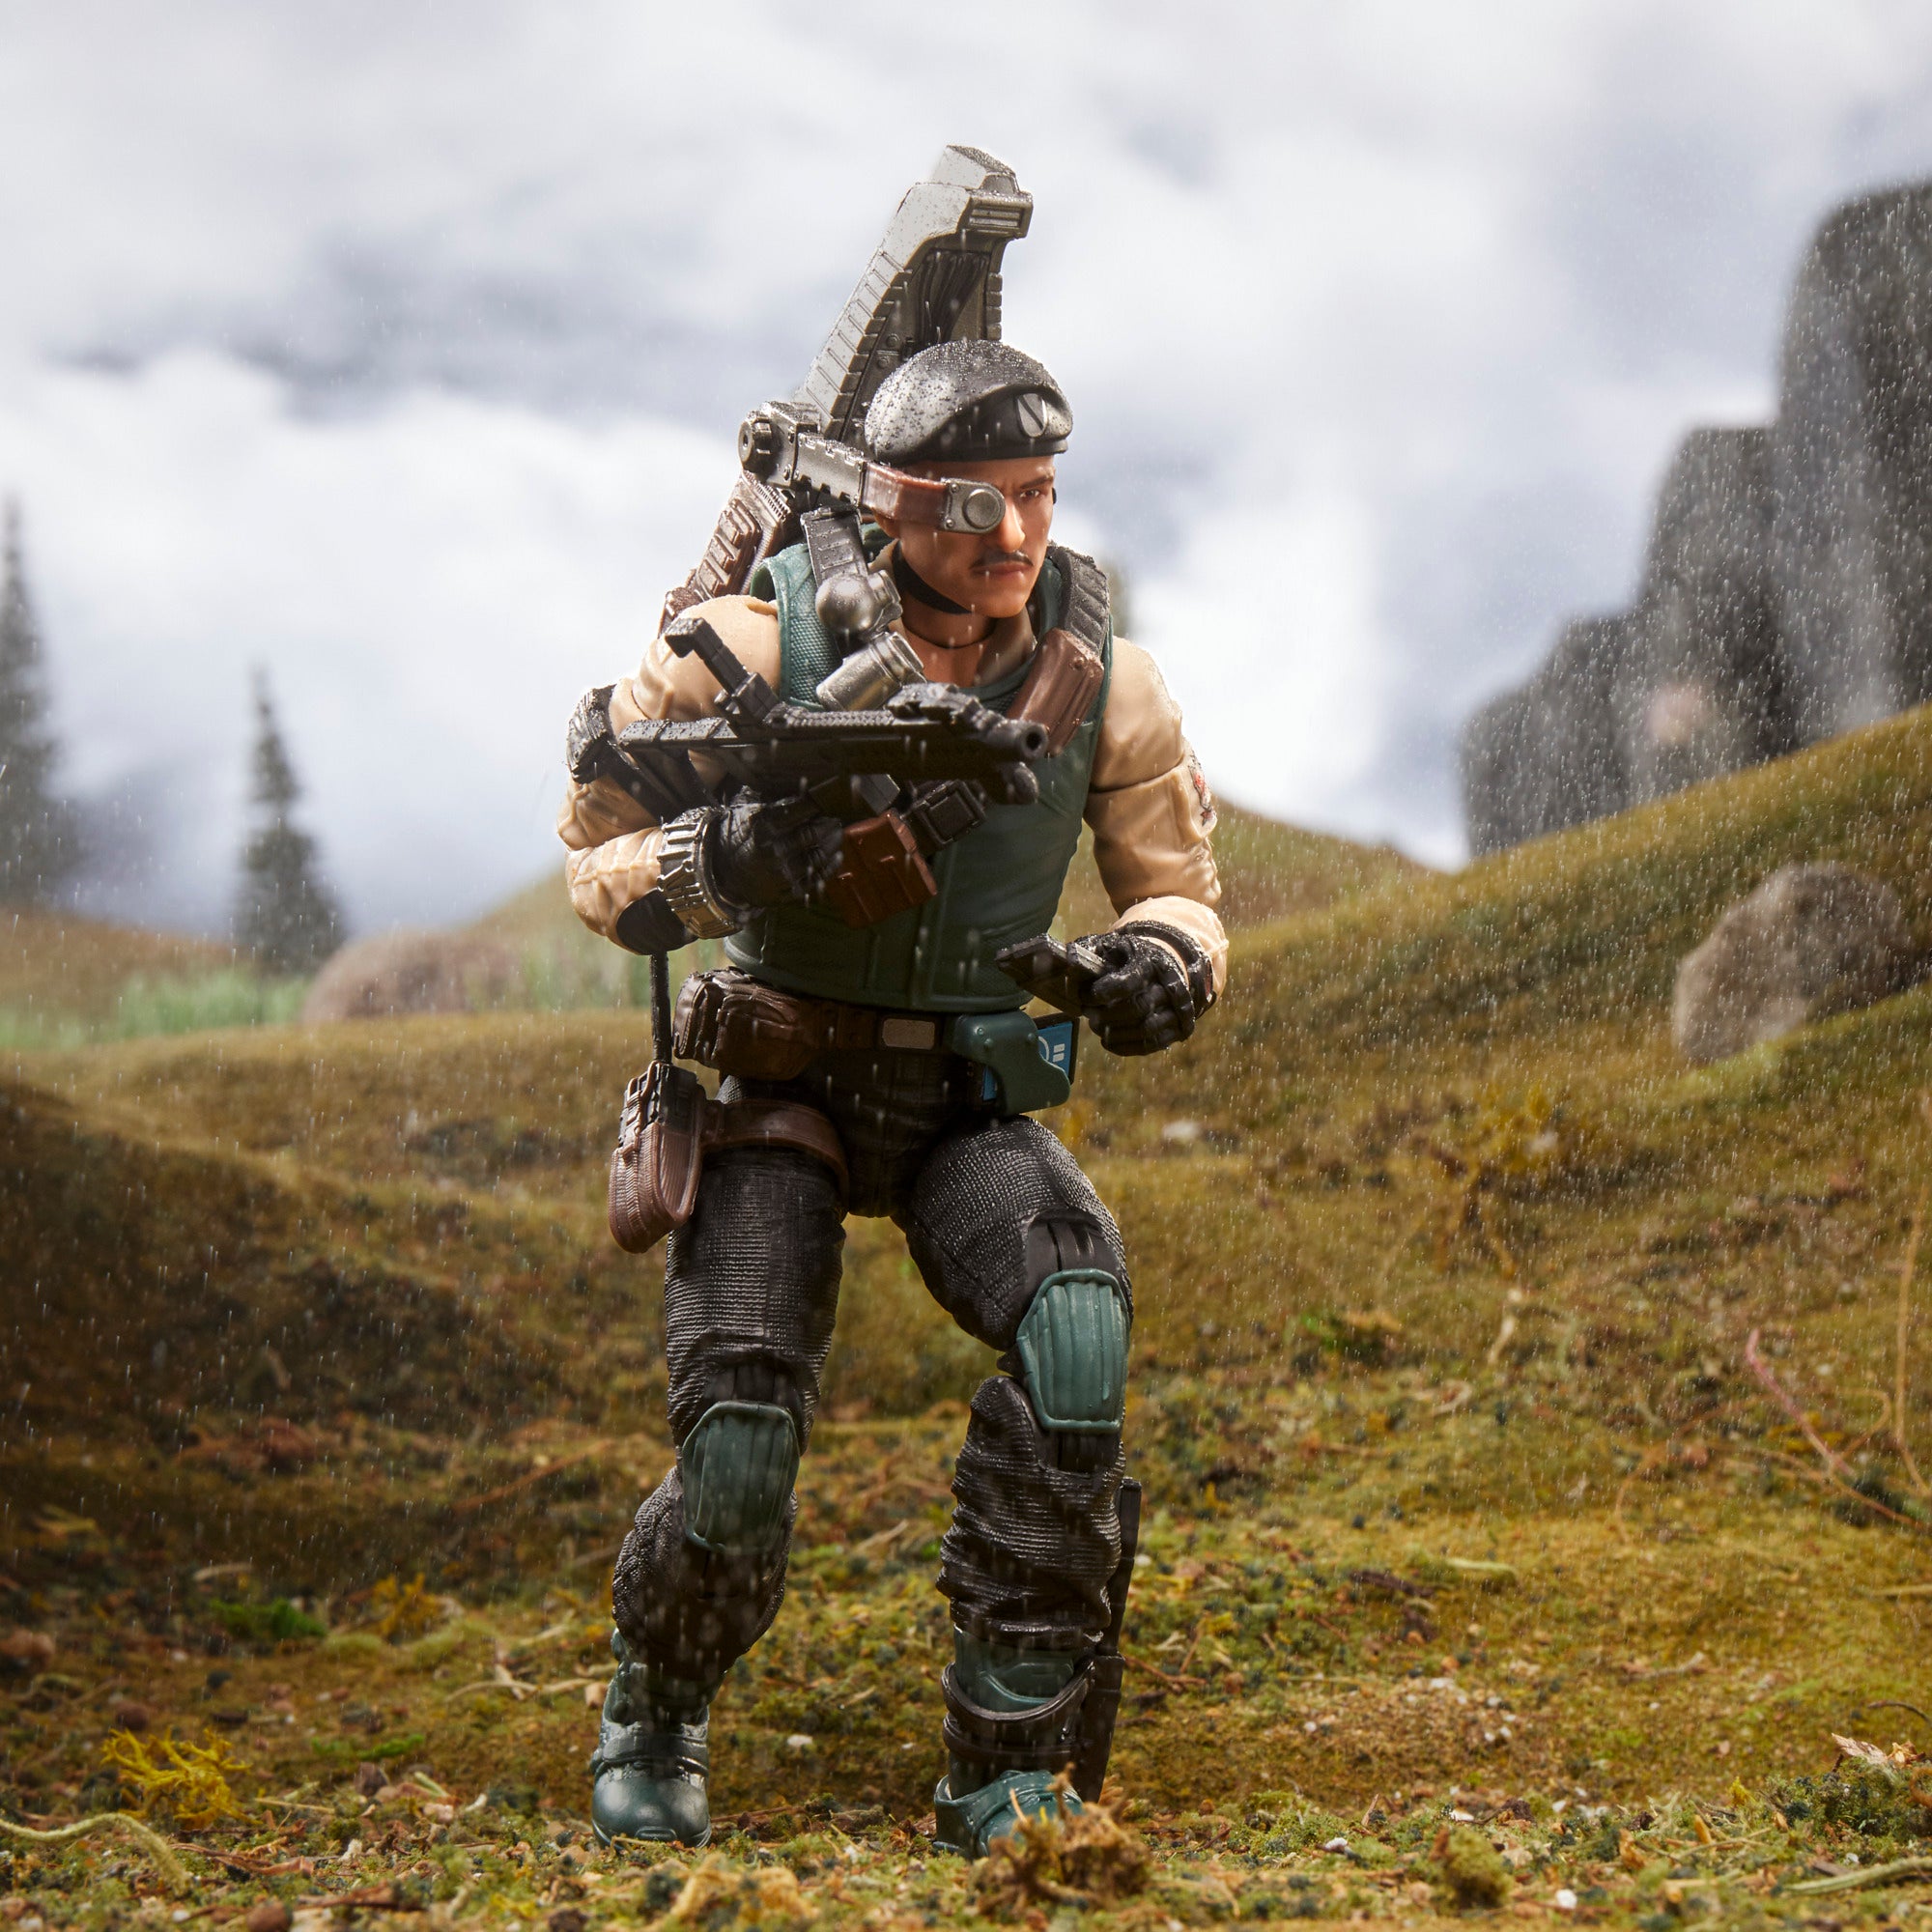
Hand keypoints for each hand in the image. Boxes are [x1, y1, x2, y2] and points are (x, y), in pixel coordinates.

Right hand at [706, 796, 844, 910]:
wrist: (722, 873)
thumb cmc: (741, 838)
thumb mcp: (750, 815)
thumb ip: (777, 804)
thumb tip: (806, 787)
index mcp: (764, 828)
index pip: (800, 810)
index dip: (818, 803)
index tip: (828, 798)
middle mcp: (773, 851)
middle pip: (813, 834)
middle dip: (829, 825)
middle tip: (836, 819)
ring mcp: (781, 875)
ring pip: (818, 858)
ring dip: (833, 845)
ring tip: (838, 834)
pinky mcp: (786, 893)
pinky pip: (815, 881)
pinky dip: (829, 868)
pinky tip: (836, 856)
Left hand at [1075, 924, 1213, 1055]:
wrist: (1170, 965)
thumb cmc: (1134, 958)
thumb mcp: (1117, 945)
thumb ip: (1094, 952)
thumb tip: (1068, 957)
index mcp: (1151, 963)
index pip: (1129, 981)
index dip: (1103, 992)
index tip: (1085, 995)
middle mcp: (1169, 986)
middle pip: (1138, 1008)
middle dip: (1107, 1015)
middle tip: (1089, 1015)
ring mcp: (1176, 1009)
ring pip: (1146, 1029)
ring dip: (1115, 1033)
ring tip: (1097, 1027)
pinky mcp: (1177, 1028)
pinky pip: (1152, 1044)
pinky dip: (1126, 1047)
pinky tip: (1108, 1041)